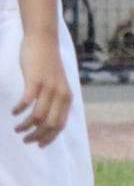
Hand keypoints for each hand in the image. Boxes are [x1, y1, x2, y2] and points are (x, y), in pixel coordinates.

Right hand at [12, 30, 69, 146]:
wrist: (44, 40)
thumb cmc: (47, 65)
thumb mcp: (56, 85)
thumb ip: (54, 100)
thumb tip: (46, 120)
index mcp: (67, 96)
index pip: (61, 124)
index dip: (49, 137)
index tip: (39, 145)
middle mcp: (61, 93)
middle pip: (50, 124)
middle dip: (37, 136)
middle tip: (25, 139)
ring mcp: (49, 86)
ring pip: (38, 116)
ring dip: (25, 126)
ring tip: (17, 128)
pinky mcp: (36, 79)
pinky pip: (27, 101)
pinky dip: (19, 110)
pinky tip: (13, 111)